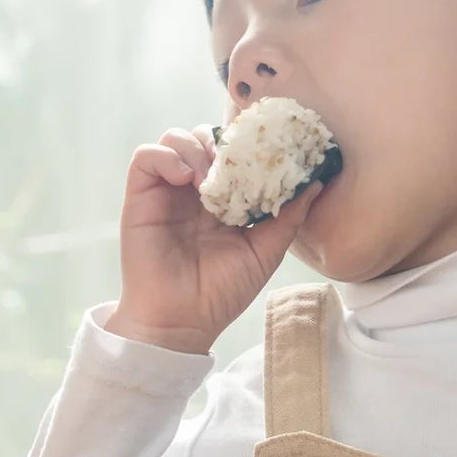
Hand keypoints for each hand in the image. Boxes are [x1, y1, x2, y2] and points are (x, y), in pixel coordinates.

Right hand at [105, 125, 321, 352]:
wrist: (182, 320)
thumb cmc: (221, 292)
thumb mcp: (264, 252)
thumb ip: (288, 217)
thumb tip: (317, 183)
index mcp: (221, 199)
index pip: (231, 152)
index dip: (245, 144)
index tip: (265, 151)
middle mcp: (191, 190)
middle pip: (202, 136)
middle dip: (221, 141)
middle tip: (235, 165)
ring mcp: (164, 191)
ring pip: (174, 139)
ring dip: (195, 149)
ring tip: (208, 180)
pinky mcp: (139, 196)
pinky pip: (145, 157)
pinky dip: (167, 157)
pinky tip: (186, 180)